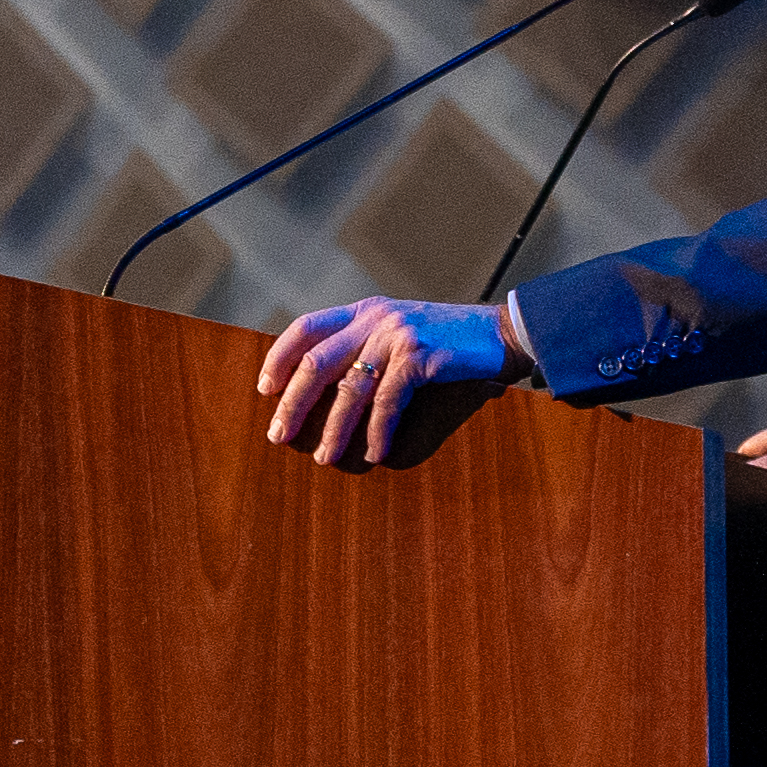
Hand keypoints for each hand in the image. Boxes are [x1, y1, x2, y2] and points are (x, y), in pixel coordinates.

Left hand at [256, 296, 520, 473]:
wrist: (501, 332)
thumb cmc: (448, 340)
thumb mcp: (399, 330)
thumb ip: (364, 345)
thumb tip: (324, 388)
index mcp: (364, 310)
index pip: (306, 327)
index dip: (279, 357)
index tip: (265, 389)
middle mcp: (375, 318)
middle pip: (317, 362)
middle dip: (294, 403)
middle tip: (279, 435)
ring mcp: (397, 335)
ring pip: (350, 389)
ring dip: (333, 429)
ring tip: (324, 457)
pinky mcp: (420, 357)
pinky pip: (387, 402)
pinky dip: (376, 432)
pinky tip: (372, 453)